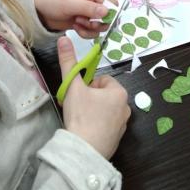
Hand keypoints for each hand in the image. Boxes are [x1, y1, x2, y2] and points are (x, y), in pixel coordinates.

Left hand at [35, 0, 117, 37]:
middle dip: (98, 22)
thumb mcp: (68, 4)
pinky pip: (93, 32)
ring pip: (101, 25)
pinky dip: (86, 33)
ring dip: (90, 28)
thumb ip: (87, 7)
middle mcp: (93, 2)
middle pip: (108, 16)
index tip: (101, 20)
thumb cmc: (51, 1)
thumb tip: (106, 11)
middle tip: (86, 22)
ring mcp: (89, 13)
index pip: (110, 1)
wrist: (39, 12)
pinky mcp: (85, 23)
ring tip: (77, 23)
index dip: (109, 12)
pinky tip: (75, 28)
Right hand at [57, 36, 130, 158]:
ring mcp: (122, 124)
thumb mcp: (73, 86)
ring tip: (78, 119)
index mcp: (119, 92)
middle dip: (87, 99)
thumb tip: (64, 38)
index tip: (76, 95)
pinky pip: (104, 125)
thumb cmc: (81, 116)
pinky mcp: (117, 139)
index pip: (100, 80)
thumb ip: (68, 61)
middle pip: (101, 95)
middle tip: (74, 107)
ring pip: (102, 110)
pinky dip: (94, 125)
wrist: (83, 151)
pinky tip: (83, 130)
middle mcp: (126, 107)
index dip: (85, 86)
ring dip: (90, 111)